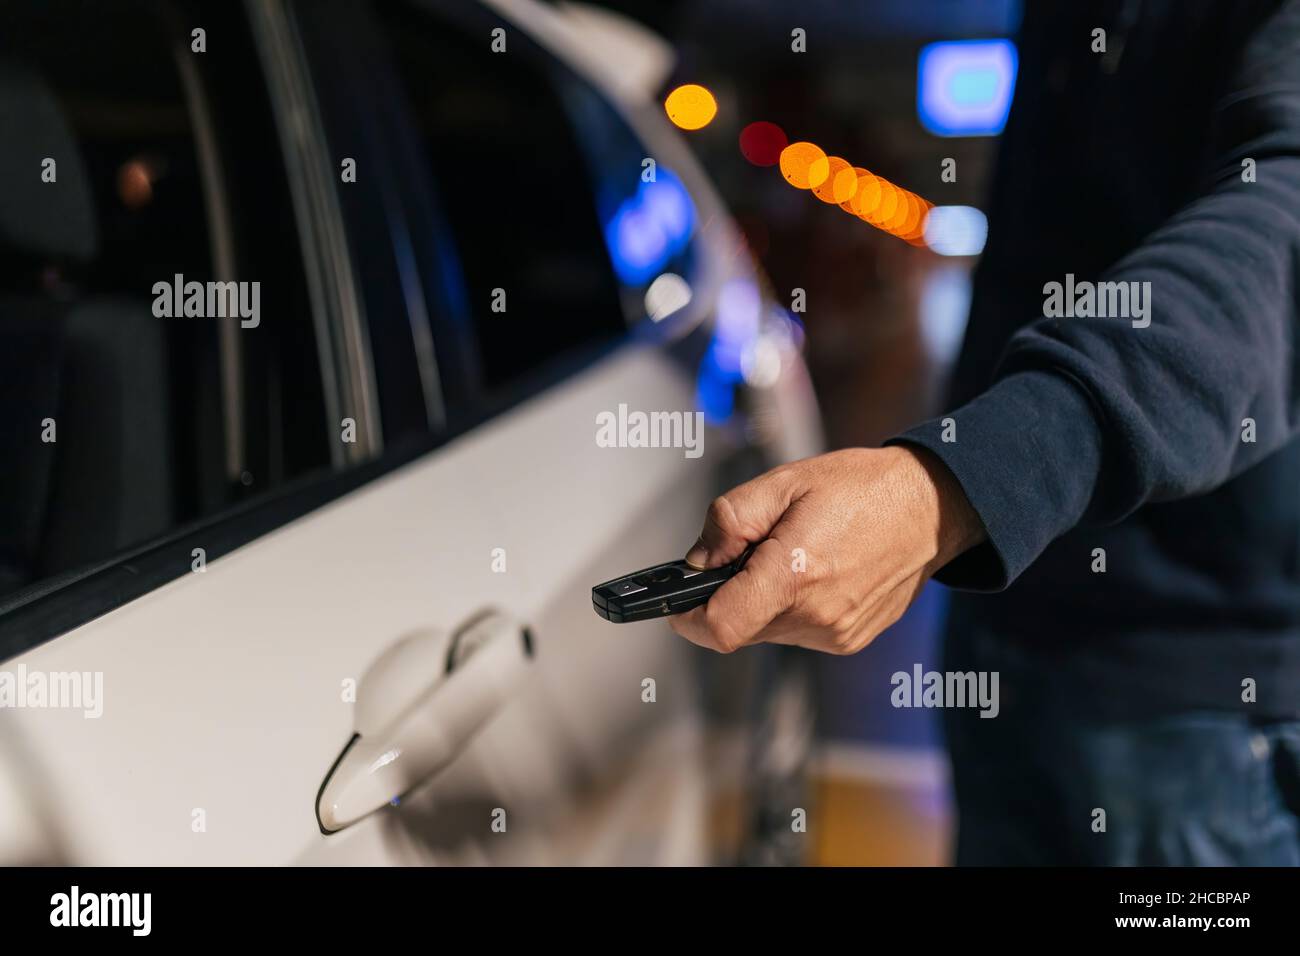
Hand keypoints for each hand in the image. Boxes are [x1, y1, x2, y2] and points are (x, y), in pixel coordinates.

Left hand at [669, 446, 984, 654]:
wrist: (930, 507)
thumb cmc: (861, 489)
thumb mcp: (783, 482)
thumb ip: (729, 521)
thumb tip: (697, 560)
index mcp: (794, 575)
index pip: (719, 628)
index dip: (688, 617)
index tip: (679, 601)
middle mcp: (816, 615)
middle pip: (739, 626)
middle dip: (730, 593)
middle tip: (753, 550)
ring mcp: (836, 633)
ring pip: (766, 629)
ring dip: (762, 598)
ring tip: (793, 553)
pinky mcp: (849, 640)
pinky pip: (797, 630)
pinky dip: (791, 605)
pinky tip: (816, 569)